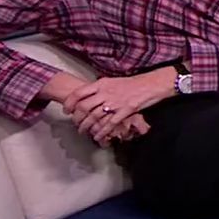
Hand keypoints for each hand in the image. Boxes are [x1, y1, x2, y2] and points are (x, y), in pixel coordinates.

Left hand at [61, 68, 177, 144]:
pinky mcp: (125, 111)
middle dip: (77, 118)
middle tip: (75, 124)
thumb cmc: (134, 83)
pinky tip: (98, 137)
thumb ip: (101, 88)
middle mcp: (106, 92)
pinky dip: (102, 132)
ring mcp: (115, 102)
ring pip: (95, 117)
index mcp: (102, 83)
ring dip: (87, 126)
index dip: (69, 103)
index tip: (66, 110)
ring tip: (83, 132)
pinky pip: (109, 124)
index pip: (79, 93)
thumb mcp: (113, 81)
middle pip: (84, 107)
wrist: (152, 84)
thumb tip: (89, 94)